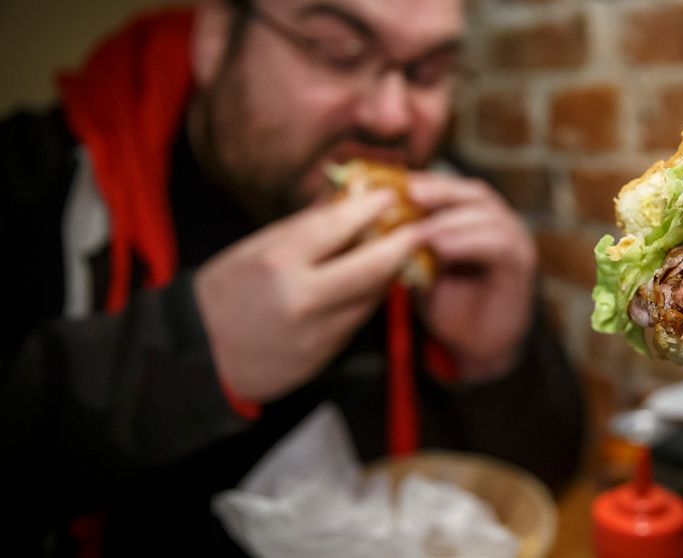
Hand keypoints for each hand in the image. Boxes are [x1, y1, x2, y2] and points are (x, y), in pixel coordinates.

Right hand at [194, 191, 424, 402]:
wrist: (203, 354)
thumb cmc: (228, 291)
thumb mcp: (255, 249)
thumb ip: (304, 228)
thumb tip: (347, 199)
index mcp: (278, 262)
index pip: (336, 226)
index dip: (369, 208)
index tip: (390, 194)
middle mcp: (302, 297)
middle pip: (371, 267)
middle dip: (402, 244)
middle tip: (421, 226)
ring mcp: (317, 331)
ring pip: (371, 295)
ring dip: (391, 272)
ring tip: (403, 250)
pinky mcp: (325, 355)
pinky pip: (358, 319)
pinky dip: (370, 297)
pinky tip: (375, 282)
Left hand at [408, 172, 537, 380]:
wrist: (474, 347)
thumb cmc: (446, 304)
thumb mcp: (422, 265)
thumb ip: (410, 239)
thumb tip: (372, 213)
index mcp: (476, 217)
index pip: (453, 186)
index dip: (425, 181)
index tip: (393, 182)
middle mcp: (499, 221)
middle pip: (472, 192)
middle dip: (439, 190)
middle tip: (408, 193)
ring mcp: (514, 240)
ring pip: (485, 214)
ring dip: (449, 219)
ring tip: (420, 229)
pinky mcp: (520, 265)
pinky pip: (497, 244)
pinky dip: (467, 242)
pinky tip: (441, 248)